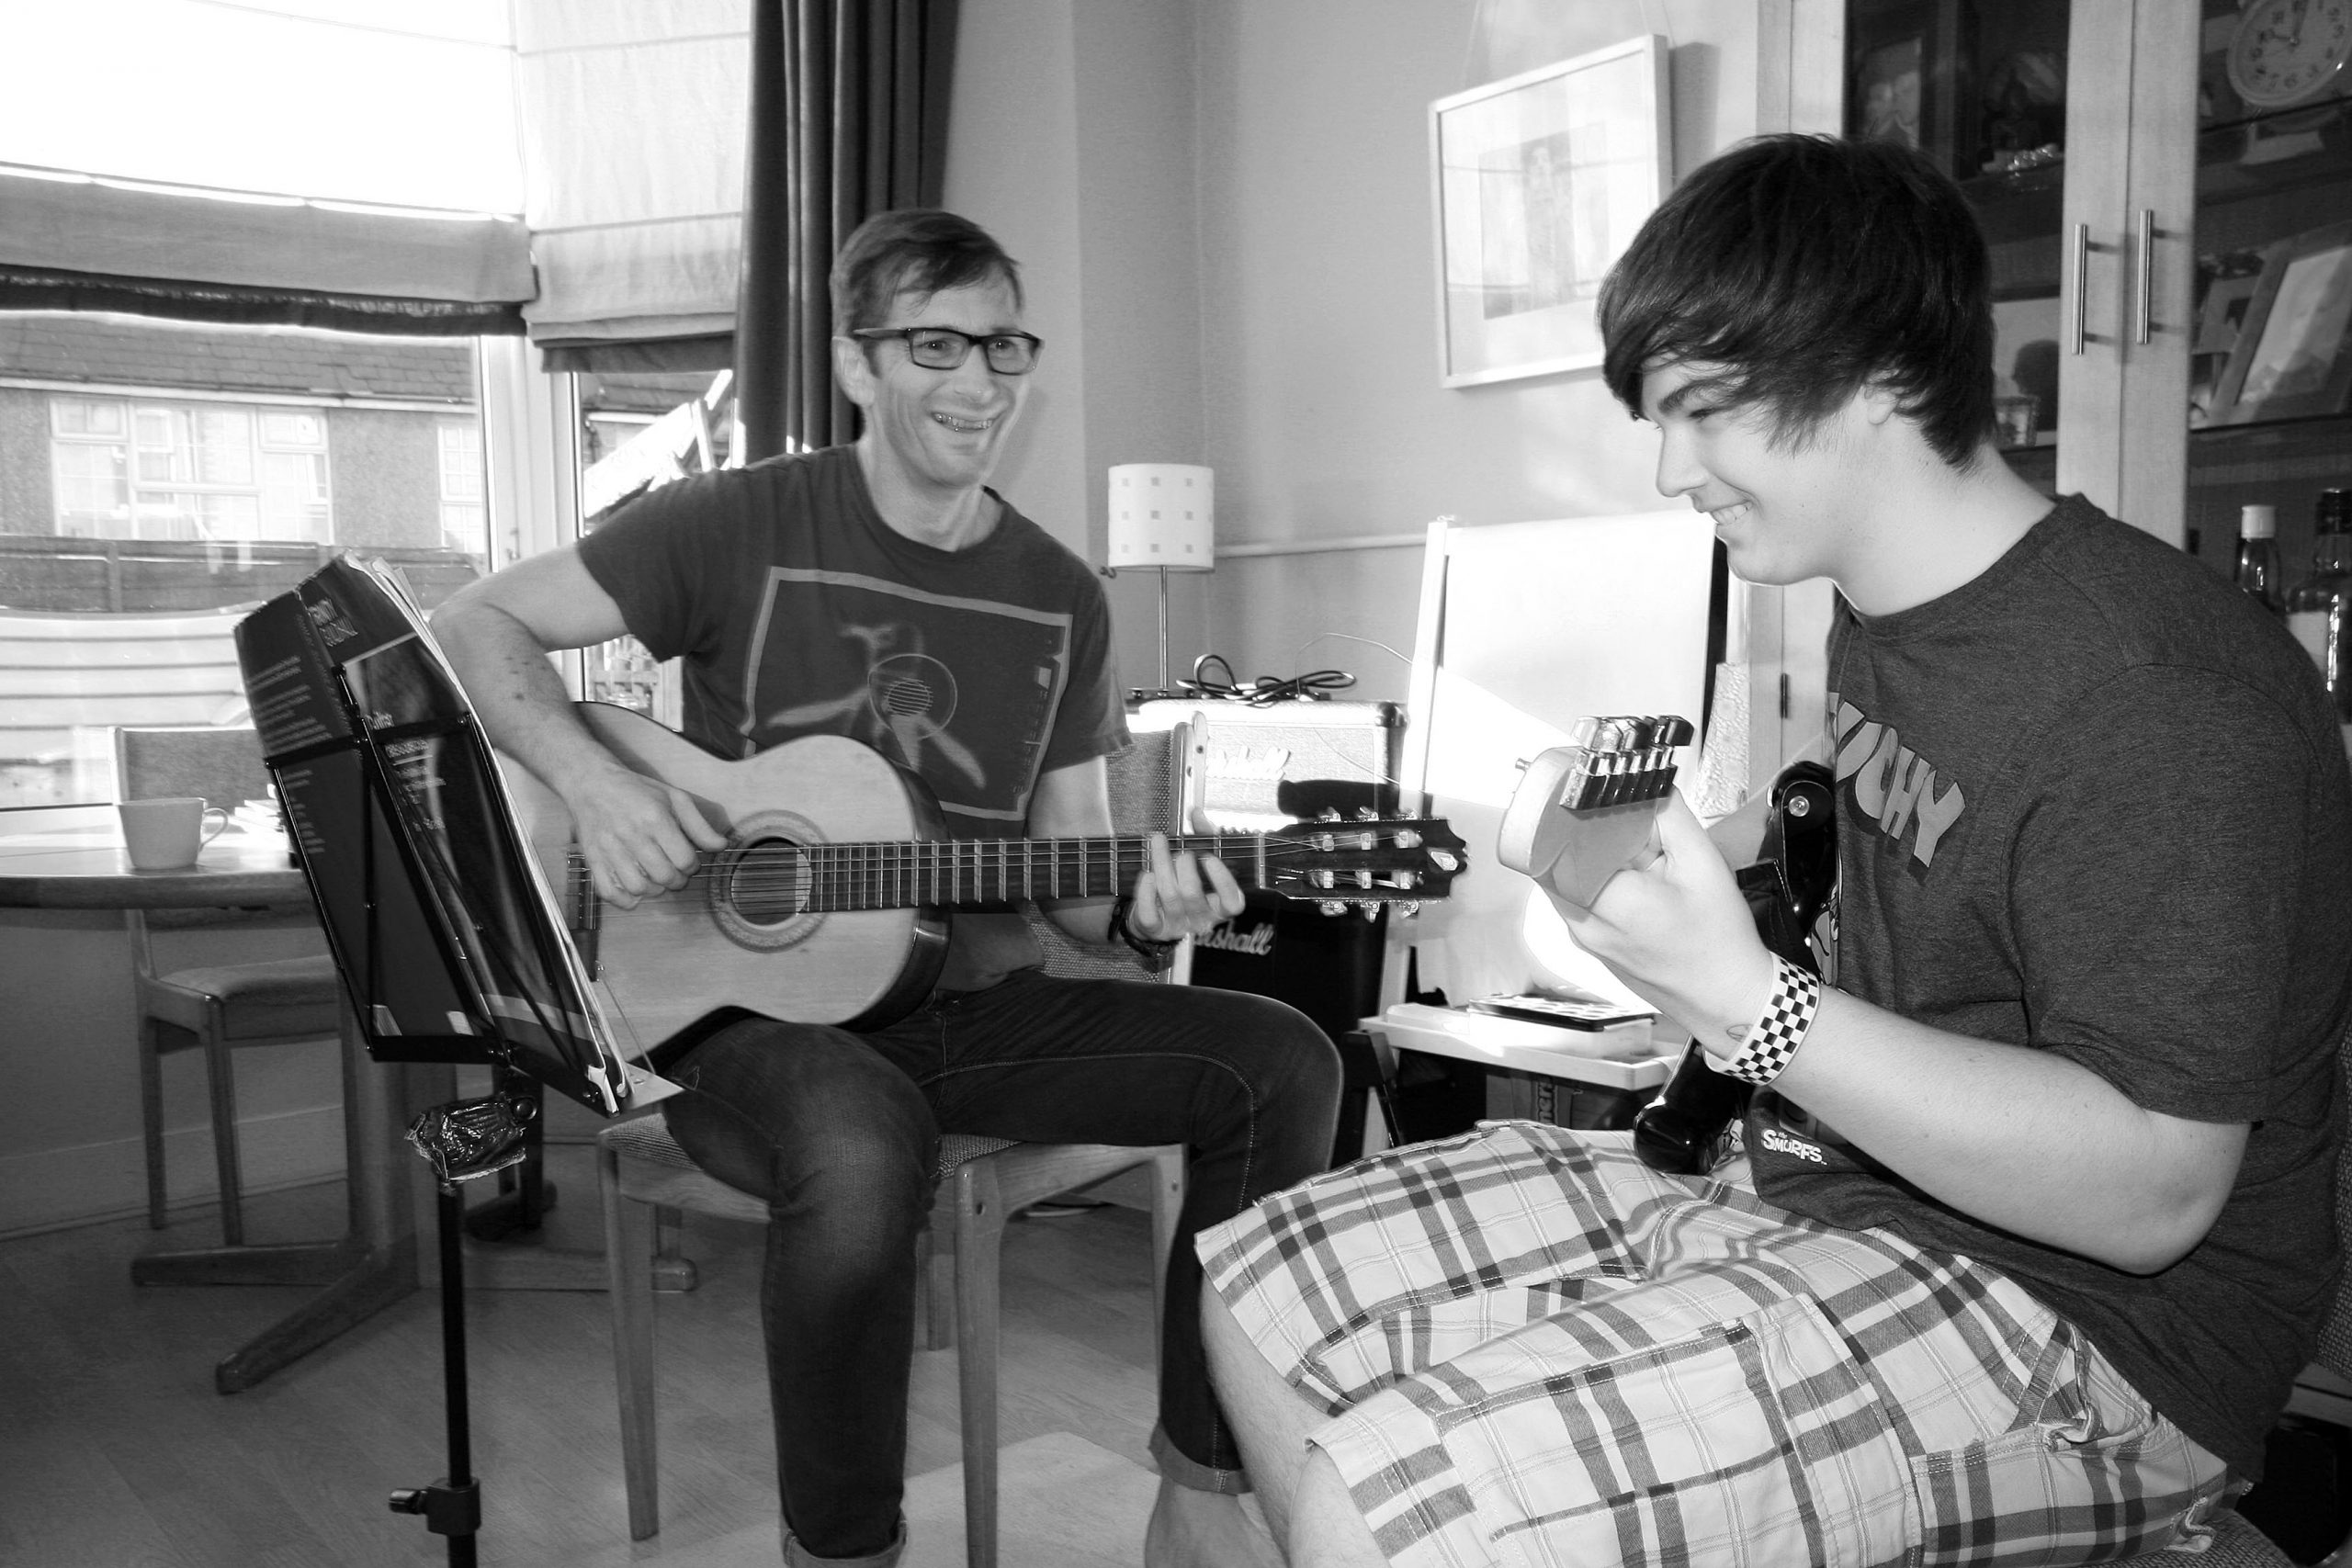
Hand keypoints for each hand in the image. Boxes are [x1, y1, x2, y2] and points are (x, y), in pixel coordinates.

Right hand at [565, 764, 727, 908]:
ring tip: (656, 879)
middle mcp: (632, 835)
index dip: (692, 867)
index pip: (684, 859)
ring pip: (639, 887)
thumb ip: (699, 825)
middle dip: (677, 880)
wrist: (591, 783)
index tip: (688, 862)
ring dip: (654, 890)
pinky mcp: (593, 858)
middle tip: (675, 873)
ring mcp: (609, 849)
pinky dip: (625, 899)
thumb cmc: (637, 791)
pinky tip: (635, 890)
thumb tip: (721, 846)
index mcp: (655, 819)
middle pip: (664, 876)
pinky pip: (609, 891)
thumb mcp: (674, 798)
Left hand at [1124, 831, 1245, 940]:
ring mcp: (1177, 926)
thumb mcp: (1200, 860)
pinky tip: (1147, 874)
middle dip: (1184, 865)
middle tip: (1180, 852)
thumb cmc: (1185, 882)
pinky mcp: (1155, 929)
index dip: (1223, 881)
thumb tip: (1197, 813)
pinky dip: (1146, 892)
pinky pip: (1149, 913)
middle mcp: (1201, 919)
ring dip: (1161, 864)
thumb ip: (1204, 836)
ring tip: (1157, 843)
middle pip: (1193, 892)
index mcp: (1220, 906)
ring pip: (1169, 896)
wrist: (1157, 914)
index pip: (1232, 903)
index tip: (1209, 858)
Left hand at [1547, 793, 1774, 1058]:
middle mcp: (1582, 923)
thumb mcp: (1704, 865)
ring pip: (1564, 876)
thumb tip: (1644, 781)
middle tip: (1613, 811)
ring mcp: (1581, 938)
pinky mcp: (1588, 945)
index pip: (1561, 840)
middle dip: (1582, 827)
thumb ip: (1669, 816)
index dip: (1570, 808)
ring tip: (1628, 842)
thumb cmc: (1719, 939)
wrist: (1726, 1000)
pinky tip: (1629, 872)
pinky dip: (1592, 876)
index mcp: (1609, 902)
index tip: (1589, 786)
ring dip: (1587, 853)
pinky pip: (1575, 897)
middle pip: (1557, 857)